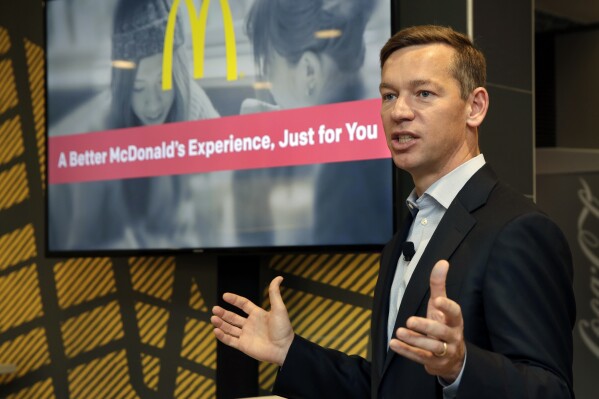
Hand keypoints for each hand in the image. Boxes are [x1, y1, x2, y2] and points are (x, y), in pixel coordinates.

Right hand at [211, 276, 293, 365]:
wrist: (284, 349)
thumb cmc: (283, 329)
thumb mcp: (279, 308)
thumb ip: (274, 293)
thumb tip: (279, 277)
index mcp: (257, 314)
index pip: (243, 304)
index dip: (234, 300)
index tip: (225, 296)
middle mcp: (250, 324)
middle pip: (233, 317)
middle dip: (223, 313)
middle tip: (214, 308)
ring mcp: (246, 335)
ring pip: (229, 328)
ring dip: (221, 323)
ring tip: (213, 318)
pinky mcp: (244, 346)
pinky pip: (230, 340)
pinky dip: (222, 336)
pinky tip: (216, 330)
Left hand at [389, 260, 465, 381]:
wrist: (453, 359)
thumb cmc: (445, 325)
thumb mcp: (441, 305)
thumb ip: (439, 285)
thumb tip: (442, 262)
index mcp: (455, 321)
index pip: (455, 313)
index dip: (447, 307)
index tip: (437, 300)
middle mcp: (452, 336)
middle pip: (441, 332)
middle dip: (426, 327)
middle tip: (410, 320)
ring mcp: (444, 351)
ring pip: (431, 347)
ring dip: (414, 339)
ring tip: (399, 332)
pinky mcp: (433, 362)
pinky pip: (419, 357)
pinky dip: (406, 351)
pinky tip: (394, 344)